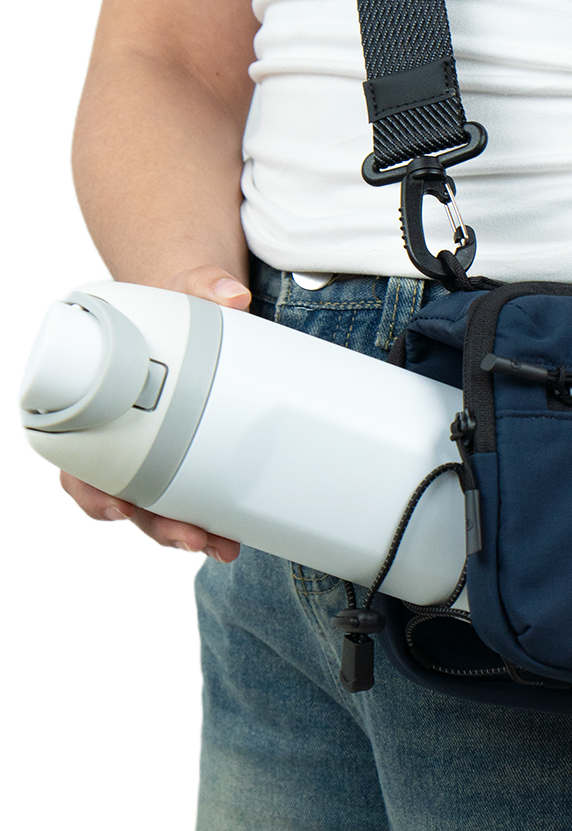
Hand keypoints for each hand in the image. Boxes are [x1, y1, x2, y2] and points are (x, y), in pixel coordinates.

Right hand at [58, 265, 249, 562]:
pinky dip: (206, 517)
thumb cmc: (169, 307)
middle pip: (121, 497)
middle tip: (192, 538)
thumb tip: (233, 294)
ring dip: (184, 531)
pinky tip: (232, 533)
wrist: (189, 310)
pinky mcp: (185, 457)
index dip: (92, 490)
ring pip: (155, 507)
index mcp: (96, 402)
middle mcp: (117, 436)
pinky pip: (187, 497)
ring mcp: (151, 452)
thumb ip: (203, 284)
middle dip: (155, 525)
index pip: (79, 458)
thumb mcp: (183, 291)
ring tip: (221, 546)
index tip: (117, 506)